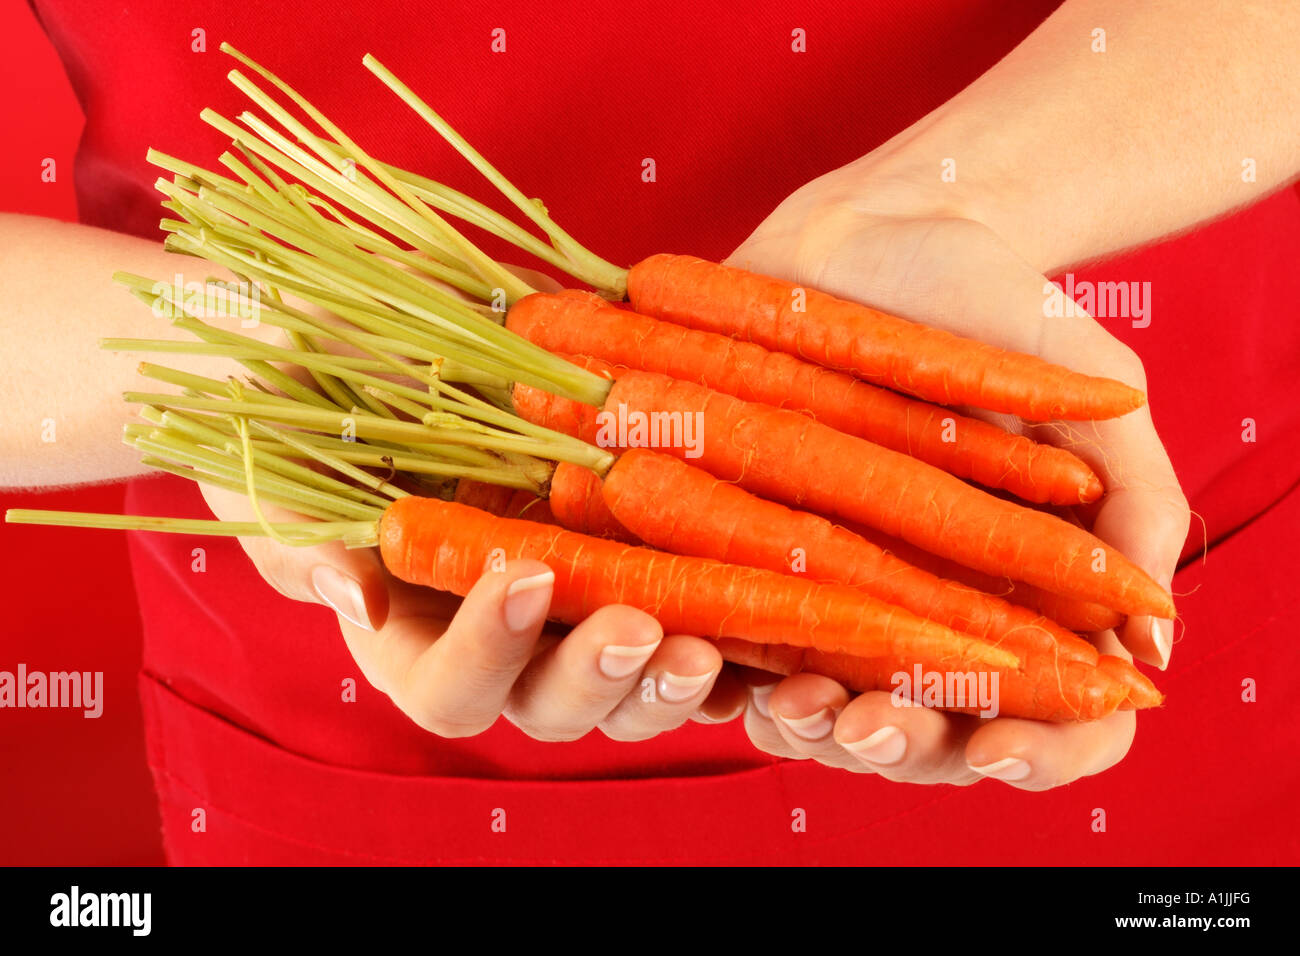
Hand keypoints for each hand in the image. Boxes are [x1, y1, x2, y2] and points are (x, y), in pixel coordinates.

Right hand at [193, 258, 747, 741]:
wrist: (363, 348)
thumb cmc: (303, 407)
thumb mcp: (285, 462)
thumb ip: (303, 535)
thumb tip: (352, 594)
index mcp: (415, 639)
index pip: (450, 686)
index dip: (484, 648)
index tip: (519, 570)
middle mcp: (505, 647)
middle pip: (557, 709)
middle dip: (601, 678)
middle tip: (644, 628)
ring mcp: (577, 615)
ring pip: (637, 688)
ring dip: (679, 675)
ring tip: (718, 638)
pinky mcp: (639, 571)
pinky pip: (694, 624)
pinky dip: (737, 635)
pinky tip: (778, 613)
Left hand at [724, 163, 1189, 788]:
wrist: (887, 227)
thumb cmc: (1001, 311)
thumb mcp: (1092, 394)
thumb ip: (1136, 507)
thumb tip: (1154, 645)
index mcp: (1010, 594)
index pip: (1038, 716)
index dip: (1028, 754)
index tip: (998, 748)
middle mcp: (915, 602)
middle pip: (912, 727)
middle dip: (891, 747)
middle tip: (874, 728)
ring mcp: (826, 576)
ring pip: (814, 698)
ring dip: (800, 726)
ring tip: (796, 711)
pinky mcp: (740, 537)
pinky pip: (728, 625)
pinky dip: (718, 663)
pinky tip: (717, 667)